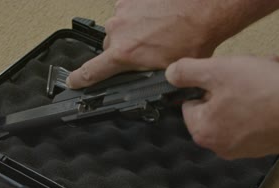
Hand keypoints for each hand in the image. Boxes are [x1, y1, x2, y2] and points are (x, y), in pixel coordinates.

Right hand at [66, 0, 278, 88]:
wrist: (206, 6)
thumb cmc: (193, 36)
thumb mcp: (169, 70)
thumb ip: (148, 78)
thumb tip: (146, 87)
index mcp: (125, 53)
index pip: (93, 71)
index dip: (80, 79)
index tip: (72, 82)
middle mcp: (118, 30)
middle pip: (111, 47)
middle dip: (125, 52)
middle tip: (147, 51)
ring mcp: (124, 10)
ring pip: (121, 28)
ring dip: (134, 32)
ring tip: (157, 32)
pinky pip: (129, 10)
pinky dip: (140, 16)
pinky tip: (158, 19)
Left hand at [165, 55, 278, 158]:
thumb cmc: (262, 91)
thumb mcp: (216, 71)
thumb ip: (186, 72)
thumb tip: (171, 74)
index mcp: (202, 131)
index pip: (189, 105)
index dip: (204, 85)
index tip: (220, 76)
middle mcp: (220, 146)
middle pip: (214, 108)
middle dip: (227, 86)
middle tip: (244, 72)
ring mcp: (243, 149)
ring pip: (235, 112)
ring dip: (245, 92)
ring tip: (263, 76)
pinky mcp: (263, 147)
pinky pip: (253, 121)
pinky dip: (259, 105)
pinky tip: (274, 90)